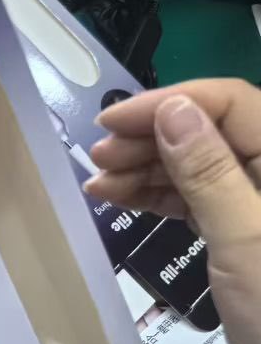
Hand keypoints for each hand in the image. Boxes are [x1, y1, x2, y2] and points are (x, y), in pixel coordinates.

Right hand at [87, 81, 260, 343]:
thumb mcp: (246, 238)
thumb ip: (209, 173)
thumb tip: (172, 112)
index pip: (230, 105)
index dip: (169, 105)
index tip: (114, 121)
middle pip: (210, 131)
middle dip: (152, 137)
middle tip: (98, 157)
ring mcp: (255, 203)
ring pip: (196, 165)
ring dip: (146, 168)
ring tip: (100, 180)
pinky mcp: (240, 233)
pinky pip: (195, 199)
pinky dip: (157, 196)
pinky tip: (119, 197)